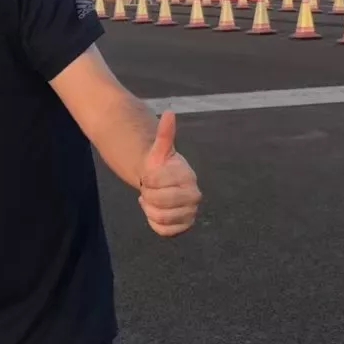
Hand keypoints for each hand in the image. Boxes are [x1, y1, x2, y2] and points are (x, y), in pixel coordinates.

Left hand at [139, 112, 200, 237]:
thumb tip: (169, 113)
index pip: (156, 182)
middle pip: (158, 202)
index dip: (148, 180)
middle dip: (149, 195)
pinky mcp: (184, 227)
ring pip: (160, 218)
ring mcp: (191, 213)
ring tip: (152, 199)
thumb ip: (165, 135)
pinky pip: (164, 231)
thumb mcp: (160, 150)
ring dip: (150, 209)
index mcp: (189, 177)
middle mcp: (195, 196)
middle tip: (151, 189)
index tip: (151, 175)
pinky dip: (154, 222)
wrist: (165, 184)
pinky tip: (154, 212)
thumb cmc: (162, 166)